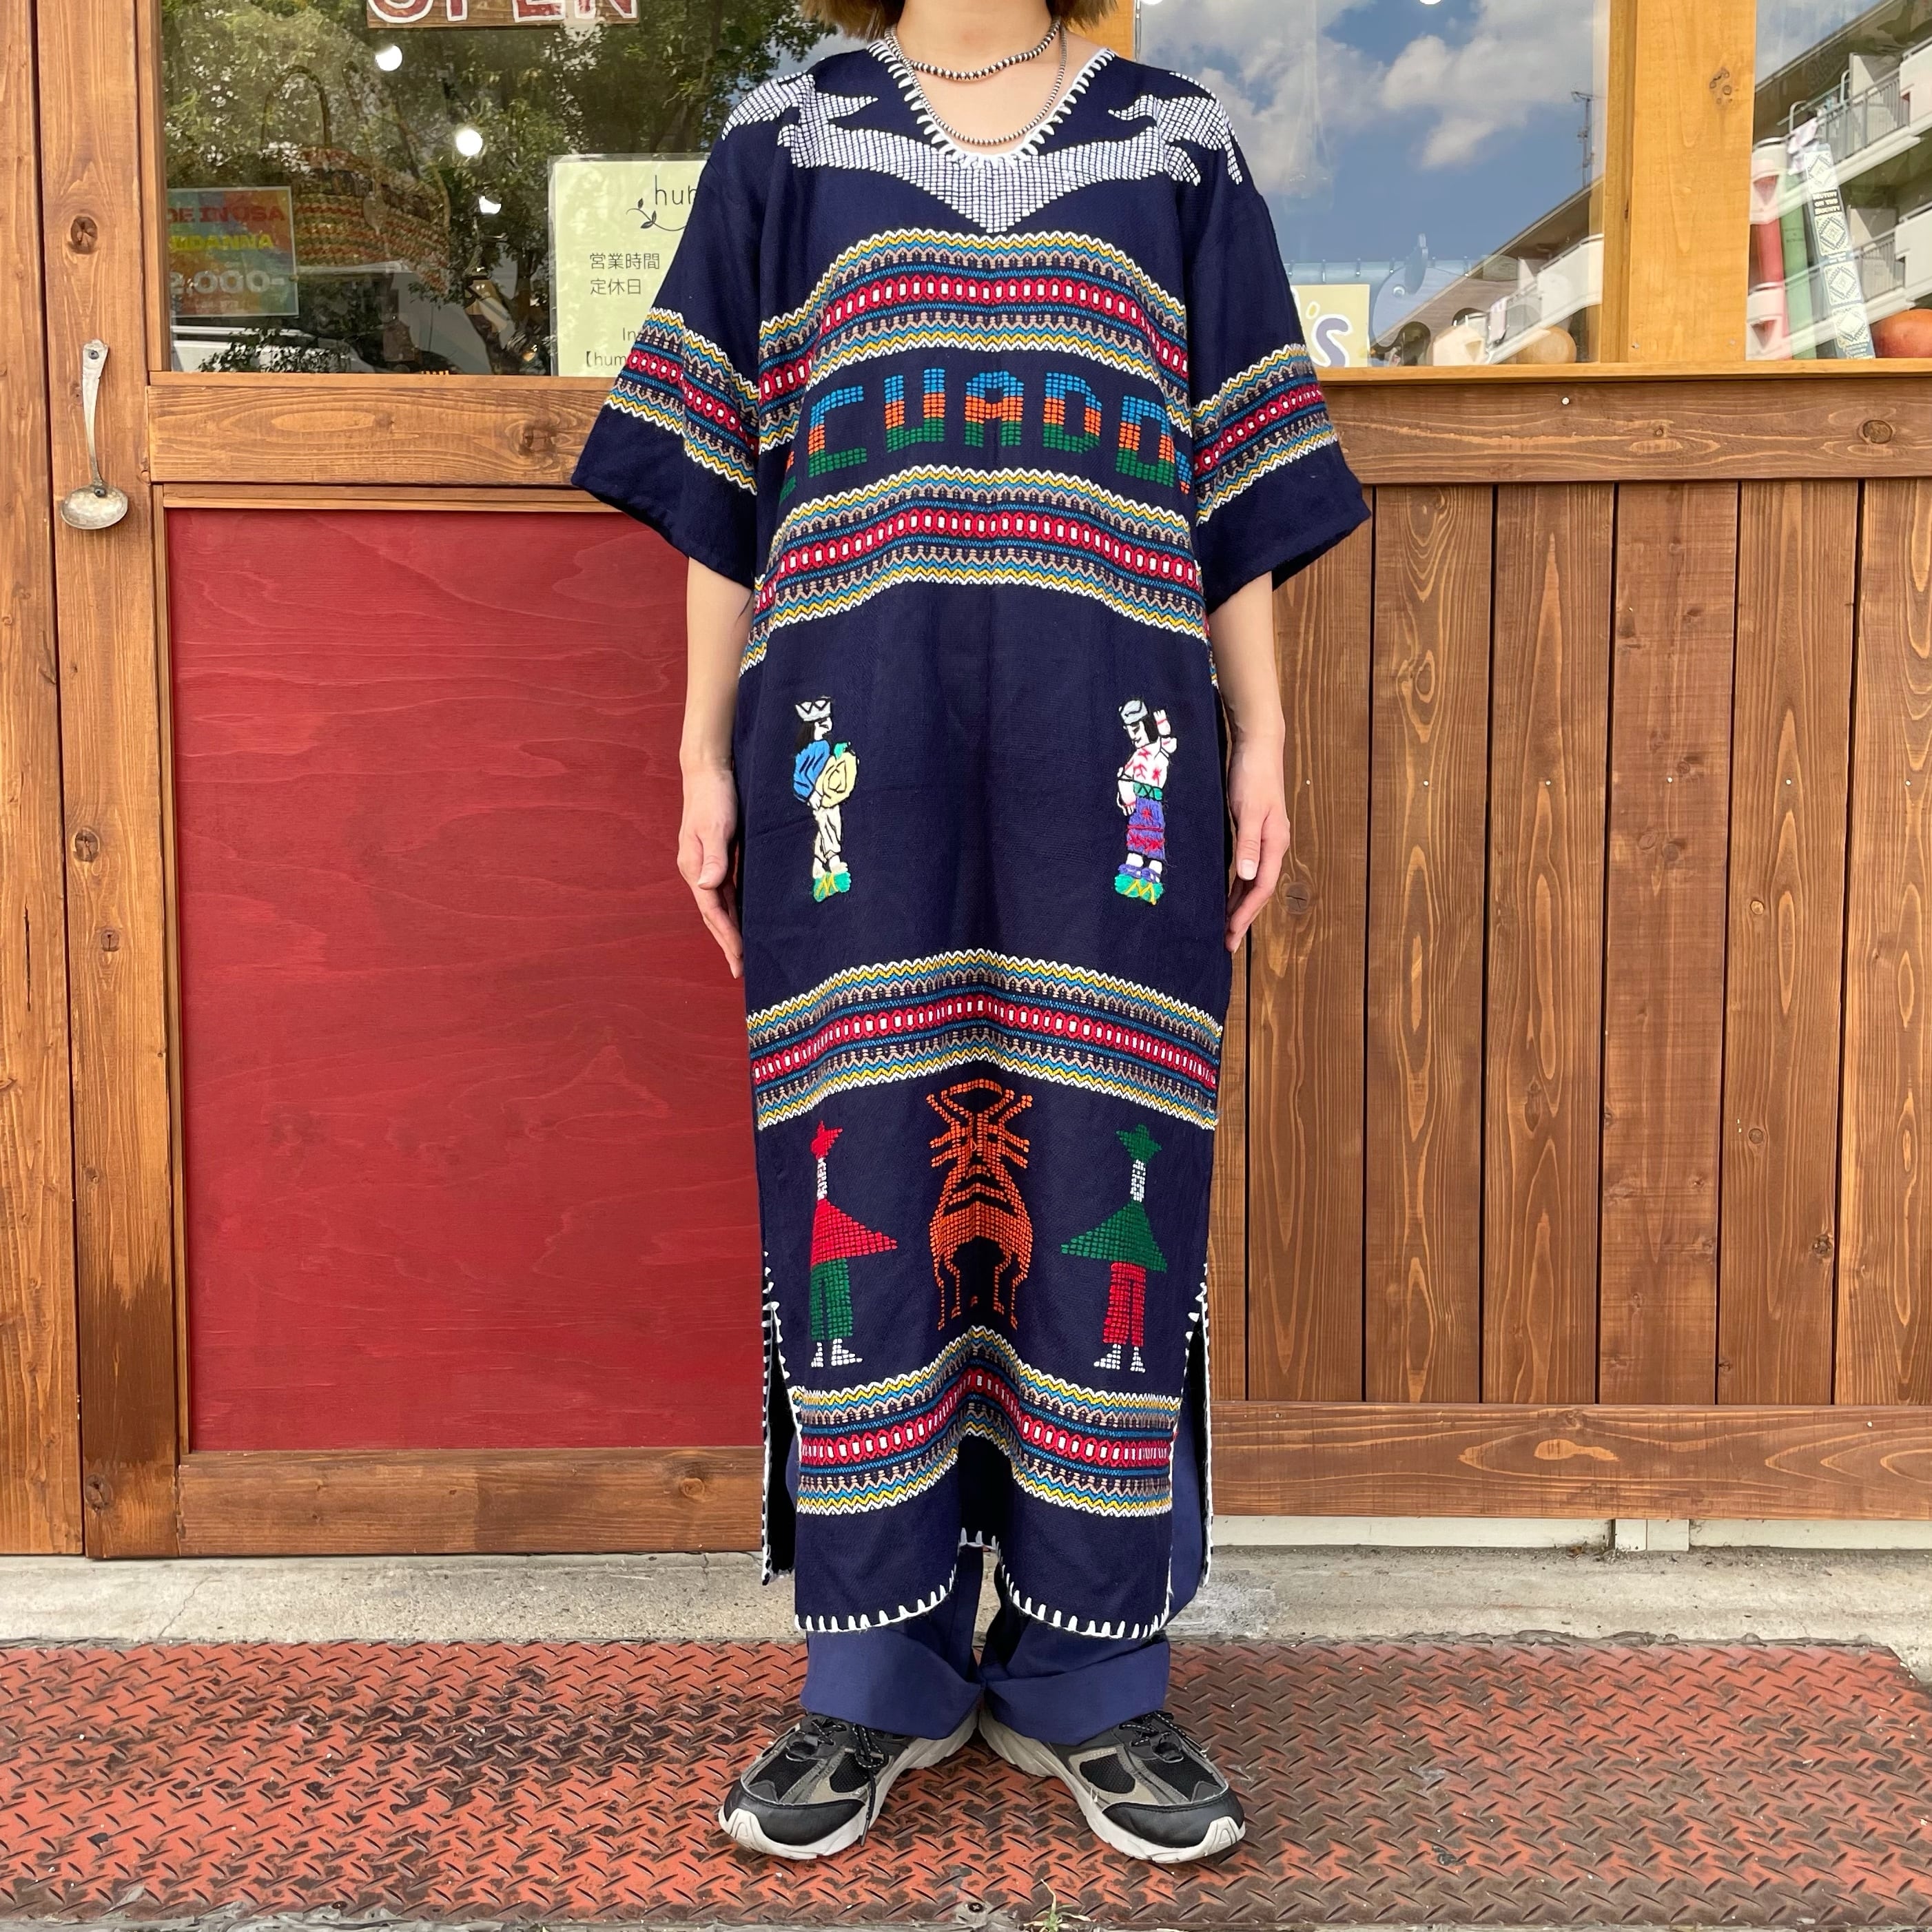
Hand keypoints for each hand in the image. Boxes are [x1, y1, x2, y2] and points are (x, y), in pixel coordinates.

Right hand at [678, 761, 742, 978]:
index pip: (712, 911)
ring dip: (730, 930)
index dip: (726, 936)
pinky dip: (735, 910)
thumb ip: (713, 855)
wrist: (708, 771)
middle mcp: (699, 870)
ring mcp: (707, 865)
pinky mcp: (718, 858)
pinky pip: (727, 892)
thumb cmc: (713, 796)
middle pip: (714, 915)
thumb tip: (708, 885)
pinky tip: (745, 920)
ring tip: (743, 954)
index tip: (739, 959)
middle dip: (726, 942)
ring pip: (721, 906)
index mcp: (695, 867)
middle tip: (740, 969)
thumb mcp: (715, 825)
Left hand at [1225, 729, 1289, 951]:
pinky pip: (1247, 868)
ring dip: (1240, 904)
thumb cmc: (1253, 776)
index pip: (1261, 888)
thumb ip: (1248, 843)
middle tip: (1227, 943)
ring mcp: (1264, 840)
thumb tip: (1247, 876)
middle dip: (1243, 917)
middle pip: (1258, 890)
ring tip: (1225, 927)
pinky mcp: (1253, 833)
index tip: (1231, 934)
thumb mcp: (1250, 810)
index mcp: (1275, 844)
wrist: (1258, 747)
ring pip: (1252, 881)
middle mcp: (1272, 847)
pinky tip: (1225, 895)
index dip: (1246, 913)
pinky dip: (1237, 886)